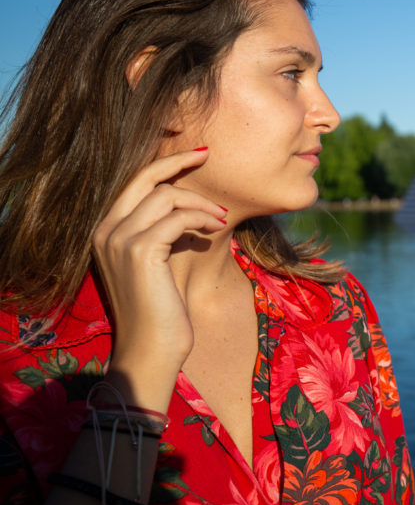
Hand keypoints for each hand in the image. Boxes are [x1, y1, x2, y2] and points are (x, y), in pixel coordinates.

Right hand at [91, 148, 226, 411]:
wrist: (151, 349)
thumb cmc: (161, 310)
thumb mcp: (158, 264)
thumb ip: (163, 232)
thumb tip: (193, 207)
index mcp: (105, 231)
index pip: (134, 183)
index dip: (164, 165)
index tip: (194, 155)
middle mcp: (106, 230)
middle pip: (144, 178)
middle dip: (177, 162)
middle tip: (206, 155)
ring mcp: (120, 239)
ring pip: (167, 196)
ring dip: (200, 203)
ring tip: (220, 218)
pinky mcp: (140, 250)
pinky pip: (178, 217)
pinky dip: (201, 219)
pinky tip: (215, 230)